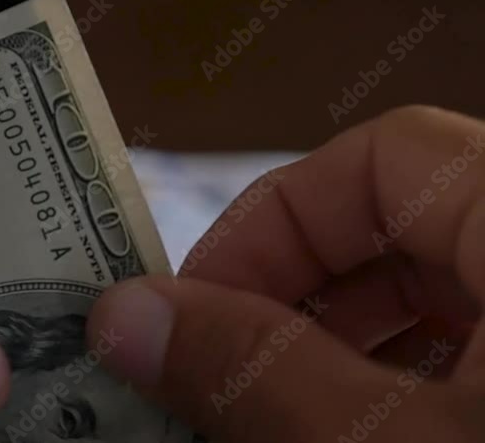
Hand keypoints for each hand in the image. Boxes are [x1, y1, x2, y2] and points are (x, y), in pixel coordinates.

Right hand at [88, 106, 484, 441]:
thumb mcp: (392, 441)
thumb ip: (259, 370)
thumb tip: (120, 316)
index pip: (384, 154)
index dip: (269, 224)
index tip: (193, 315)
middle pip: (409, 228)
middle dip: (296, 301)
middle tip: (221, 377)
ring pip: (447, 298)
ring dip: (343, 352)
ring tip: (278, 420)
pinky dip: (409, 386)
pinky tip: (363, 434)